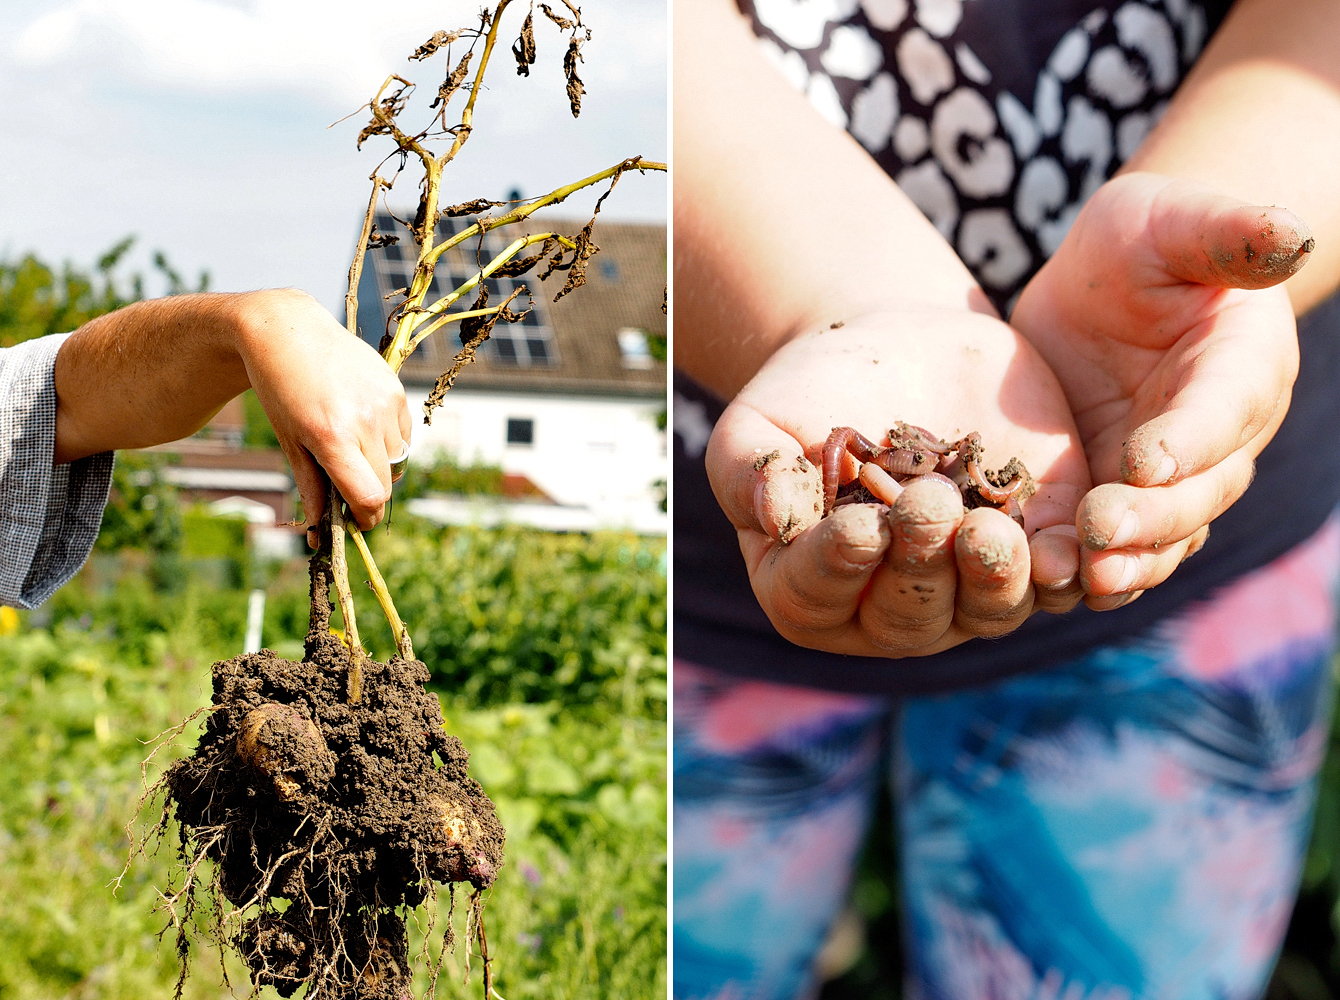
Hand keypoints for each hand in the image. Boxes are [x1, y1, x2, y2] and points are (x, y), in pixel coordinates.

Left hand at [235, 289, 411, 533]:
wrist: (288, 331)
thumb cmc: (280, 390)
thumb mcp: (289, 442)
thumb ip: (311, 488)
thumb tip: (320, 534)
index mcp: (332, 437)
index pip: (369, 497)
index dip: (364, 518)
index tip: (353, 522)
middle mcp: (365, 421)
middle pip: (386, 485)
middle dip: (369, 498)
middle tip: (347, 494)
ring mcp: (385, 403)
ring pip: (397, 461)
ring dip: (379, 468)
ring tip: (350, 450)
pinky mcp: (396, 389)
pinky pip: (403, 435)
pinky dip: (388, 443)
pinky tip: (362, 427)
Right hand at [706, 307, 1090, 657]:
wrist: (897, 343)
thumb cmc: (808, 392)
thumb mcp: (758, 423)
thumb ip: (751, 472)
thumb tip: (772, 521)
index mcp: (809, 585)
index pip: (815, 598)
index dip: (837, 569)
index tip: (859, 526)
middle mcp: (890, 602)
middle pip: (908, 618)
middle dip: (921, 568)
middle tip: (928, 506)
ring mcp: (967, 582)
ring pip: (987, 612)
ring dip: (994, 581)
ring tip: (990, 532)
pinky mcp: (1036, 542)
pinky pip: (1058, 577)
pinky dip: (1065, 570)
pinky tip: (1063, 548)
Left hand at [1011, 173, 1312, 608]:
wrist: (1103, 286)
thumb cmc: (1146, 240)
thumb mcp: (1175, 220)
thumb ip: (1227, 232)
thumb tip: (1292, 234)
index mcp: (1240, 368)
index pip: (1222, 411)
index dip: (1188, 440)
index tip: (1143, 461)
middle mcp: (1216, 438)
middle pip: (1195, 493)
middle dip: (1148, 518)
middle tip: (1096, 533)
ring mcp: (1168, 479)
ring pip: (1158, 538)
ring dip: (1120, 564)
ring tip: (1074, 581)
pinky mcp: (1114, 498)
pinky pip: (1110, 548)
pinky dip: (1082, 570)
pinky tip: (1043, 587)